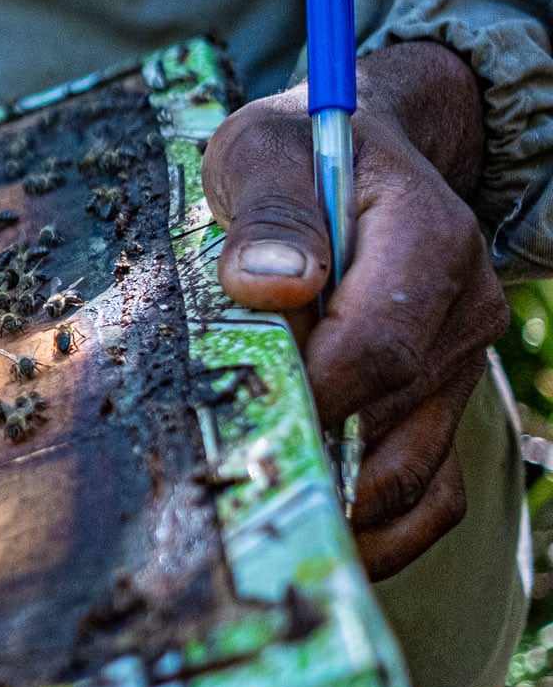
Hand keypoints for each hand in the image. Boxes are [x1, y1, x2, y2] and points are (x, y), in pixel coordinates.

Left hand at [201, 41, 505, 579]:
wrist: (359, 153)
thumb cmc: (299, 153)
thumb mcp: (264, 151)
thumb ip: (269, 212)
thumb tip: (270, 282)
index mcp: (427, 238)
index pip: (378, 343)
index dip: (310, 392)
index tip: (239, 417)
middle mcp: (461, 309)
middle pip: (388, 412)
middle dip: (308, 450)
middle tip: (225, 483)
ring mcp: (458, 362)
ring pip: (414, 466)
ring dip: (338, 500)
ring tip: (257, 518)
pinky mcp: (439, 400)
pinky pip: (433, 491)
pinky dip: (383, 529)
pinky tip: (320, 535)